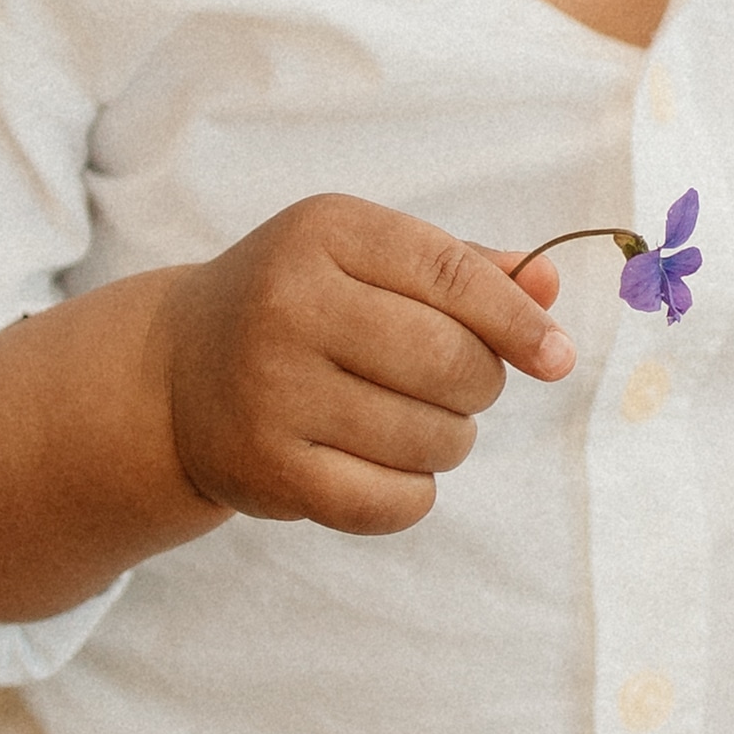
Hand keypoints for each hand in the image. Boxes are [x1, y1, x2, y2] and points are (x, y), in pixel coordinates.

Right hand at [159, 198, 571, 538]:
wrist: (177, 373)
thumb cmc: (301, 307)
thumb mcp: (367, 262)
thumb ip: (463, 270)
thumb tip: (550, 289)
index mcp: (324, 233)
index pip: (451, 276)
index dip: (518, 321)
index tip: (556, 357)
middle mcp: (289, 306)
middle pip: (451, 363)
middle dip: (479, 384)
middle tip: (456, 385)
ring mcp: (272, 392)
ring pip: (432, 438)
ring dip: (447, 440)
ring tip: (407, 421)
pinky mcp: (269, 470)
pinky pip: (394, 501)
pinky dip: (412, 493)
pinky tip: (384, 466)